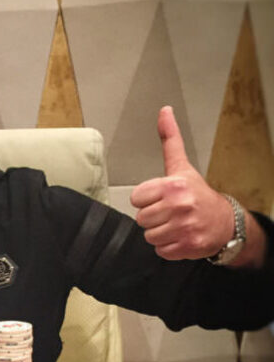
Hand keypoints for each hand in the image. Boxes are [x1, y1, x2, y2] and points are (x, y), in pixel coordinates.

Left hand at [130, 106, 232, 260]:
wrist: (225, 222)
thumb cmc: (198, 195)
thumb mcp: (182, 166)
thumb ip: (169, 140)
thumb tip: (164, 111)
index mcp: (174, 185)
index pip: (136, 198)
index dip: (147, 199)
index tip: (162, 198)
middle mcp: (179, 206)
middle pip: (141, 219)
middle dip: (153, 217)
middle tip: (170, 213)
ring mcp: (184, 227)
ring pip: (149, 236)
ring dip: (160, 233)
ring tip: (175, 224)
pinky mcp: (187, 246)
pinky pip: (160, 250)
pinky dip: (168, 247)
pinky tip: (180, 236)